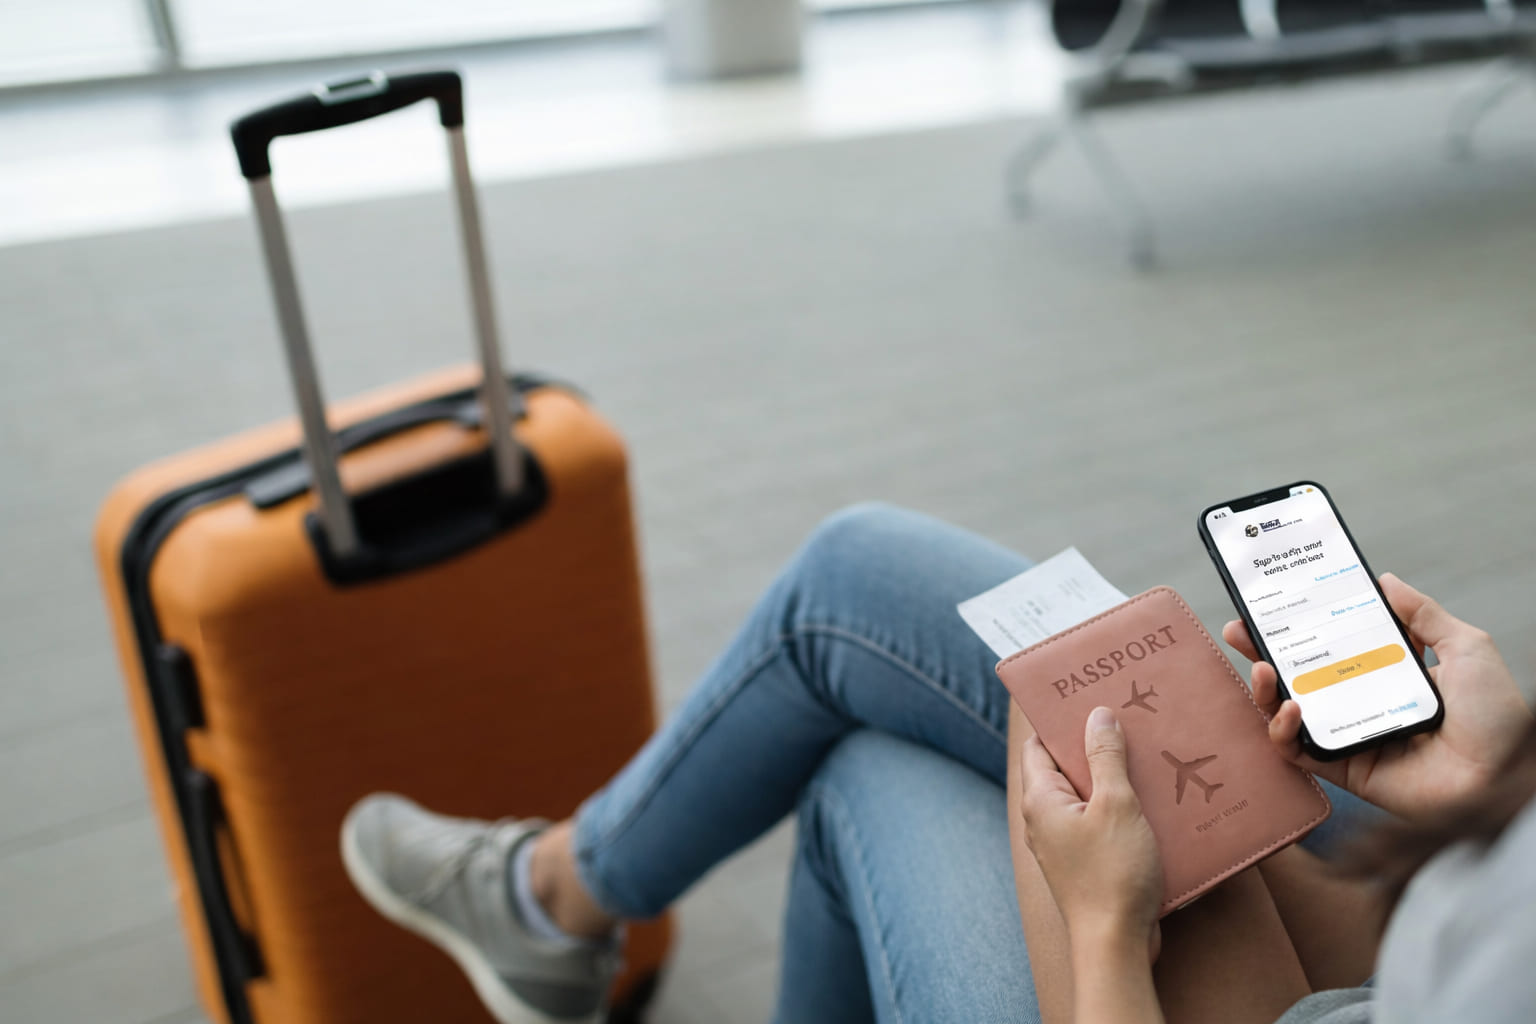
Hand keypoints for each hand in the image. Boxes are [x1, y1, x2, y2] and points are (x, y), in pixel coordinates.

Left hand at [1019, 706, 1162, 960]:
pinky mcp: (1086, 861)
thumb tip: (1096, 716)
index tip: (1088, 698)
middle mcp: (1045, 819)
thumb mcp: (1116, 805)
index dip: (1060, 720)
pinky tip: (1152, 799)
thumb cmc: (1112, 874)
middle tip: (1126, 719)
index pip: (1039, 745)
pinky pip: (1100, 822)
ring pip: (1087, 796)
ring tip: (1145, 753)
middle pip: (1065, 768)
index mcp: (1040, 800)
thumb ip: (1105, 757)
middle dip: (1094, 745)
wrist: (1116, 944)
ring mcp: (1064, 842)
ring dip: (1113, 777)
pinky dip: (1121, 807)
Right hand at [1223, 573, 1531, 820]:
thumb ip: (1424, 614)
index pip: (1333, 646)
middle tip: (1239, 628)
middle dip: (1263, 651)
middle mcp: (1363, 704)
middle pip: (1300, 676)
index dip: (1301, 627)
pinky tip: (1289, 709)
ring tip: (1259, 668)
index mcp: (1389, 675)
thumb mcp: (1467, 648)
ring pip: (1288, 713)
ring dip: (1264, 690)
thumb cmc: (1498, 718)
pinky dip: (1282, 731)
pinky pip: (1299, 751)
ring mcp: (1350, 737)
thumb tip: (1385, 579)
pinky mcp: (1344, 769)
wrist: (1504, 778)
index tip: (1276, 605)